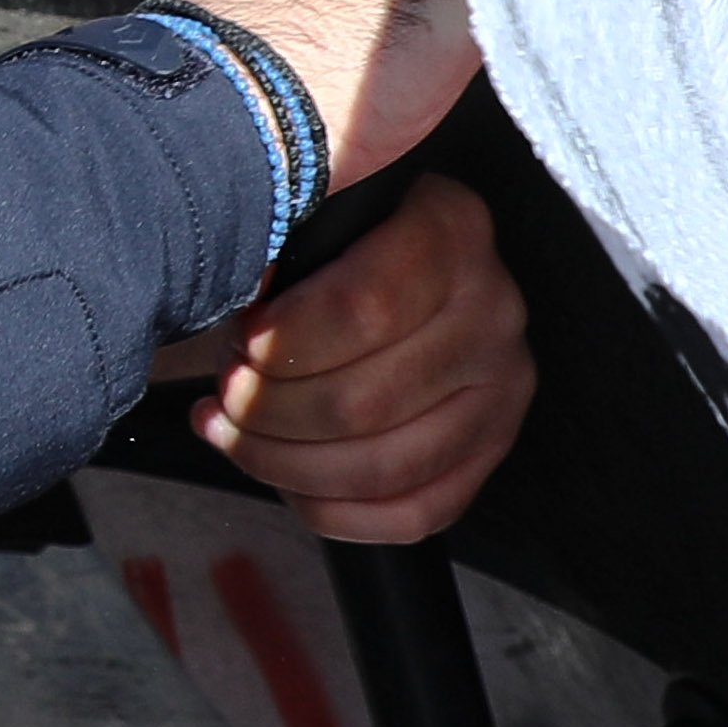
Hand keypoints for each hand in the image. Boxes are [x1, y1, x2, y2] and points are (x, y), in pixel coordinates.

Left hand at [149, 172, 531, 543]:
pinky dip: (326, 507)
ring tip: (232, 430)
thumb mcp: (307, 212)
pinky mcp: (488, 454)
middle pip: (364, 401)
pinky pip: (410, 514)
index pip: (364, 308)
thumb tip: (244, 288)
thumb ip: (283, 228)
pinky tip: (276, 474)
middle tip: (226, 390)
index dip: (285, 341)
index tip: (239, 344)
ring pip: (382, 467)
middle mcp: (493, 310)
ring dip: (283, 461)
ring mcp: (501, 390)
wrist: (380, 270)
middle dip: (269, 408)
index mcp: (452, 230)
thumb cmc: (327, 248)